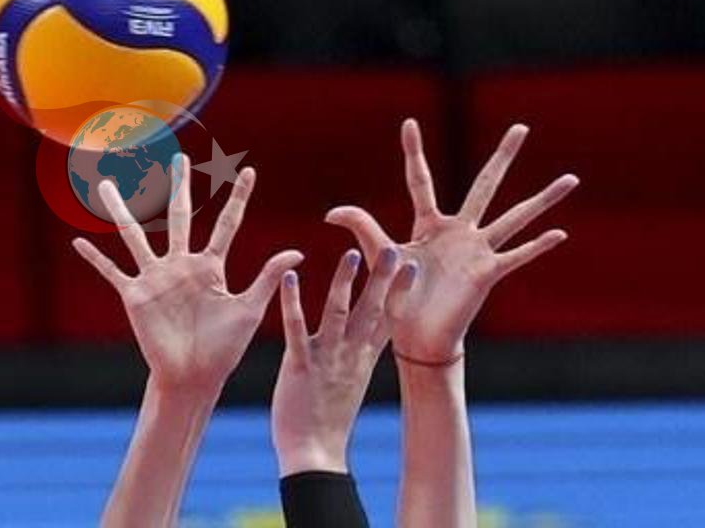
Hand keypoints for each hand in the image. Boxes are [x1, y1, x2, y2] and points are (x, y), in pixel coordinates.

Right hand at [73, 154, 301, 392]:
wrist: (194, 377)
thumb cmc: (224, 349)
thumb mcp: (249, 310)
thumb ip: (267, 278)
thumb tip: (297, 253)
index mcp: (211, 267)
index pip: (227, 224)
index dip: (238, 198)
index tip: (250, 171)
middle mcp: (181, 265)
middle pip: (178, 216)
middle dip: (179, 187)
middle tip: (179, 158)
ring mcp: (156, 278)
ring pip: (135, 236)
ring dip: (120, 210)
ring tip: (108, 185)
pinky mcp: (135, 296)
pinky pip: (112, 272)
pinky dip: (95, 258)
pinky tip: (78, 241)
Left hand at [272, 248, 414, 474]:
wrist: (314, 454)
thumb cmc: (328, 420)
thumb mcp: (351, 382)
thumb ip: (356, 357)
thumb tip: (364, 341)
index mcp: (362, 358)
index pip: (387, 319)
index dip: (400, 291)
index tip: (414, 265)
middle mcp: (350, 354)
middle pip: (371, 310)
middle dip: (383, 279)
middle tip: (395, 249)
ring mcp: (327, 358)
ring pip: (338, 313)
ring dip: (344, 282)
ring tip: (351, 254)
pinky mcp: (300, 365)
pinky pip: (296, 329)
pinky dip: (293, 302)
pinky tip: (290, 277)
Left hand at [326, 120, 577, 361]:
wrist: (414, 336)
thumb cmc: (396, 297)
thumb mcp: (378, 256)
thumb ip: (361, 227)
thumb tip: (330, 212)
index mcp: (428, 224)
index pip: (420, 180)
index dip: (413, 152)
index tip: (408, 123)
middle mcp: (459, 231)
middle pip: (485, 185)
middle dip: (503, 157)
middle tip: (521, 128)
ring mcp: (477, 251)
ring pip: (515, 217)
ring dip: (543, 199)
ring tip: (571, 178)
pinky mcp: (487, 273)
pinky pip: (517, 255)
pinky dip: (538, 246)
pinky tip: (560, 233)